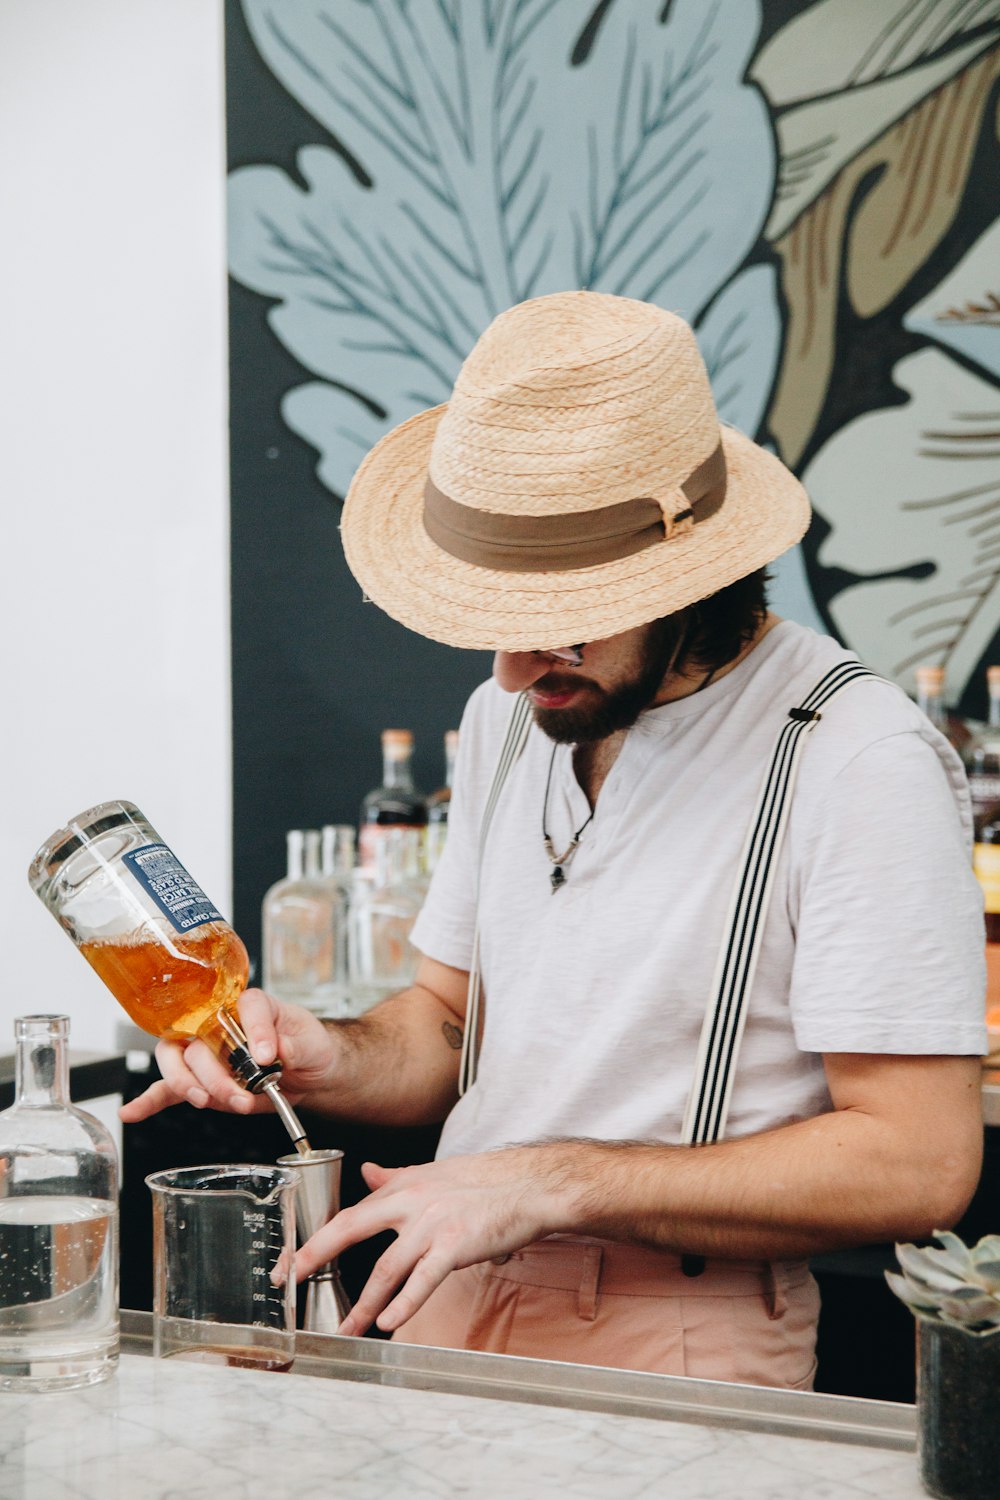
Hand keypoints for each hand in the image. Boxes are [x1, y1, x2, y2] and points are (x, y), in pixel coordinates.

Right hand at [119, 988, 337, 1121]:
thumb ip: (294, 1044)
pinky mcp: (201, 1081)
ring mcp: (206, 1053)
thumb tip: (273, 1050)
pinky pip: (168, 1088)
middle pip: (198, 1038)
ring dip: (190, 1086)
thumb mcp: (312, 1041)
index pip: (245, 1005)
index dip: (254, 1028)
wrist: (309, 1073)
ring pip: (177, 1061)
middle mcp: (221, 1024)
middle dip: (213, 1072)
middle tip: (236, 1094)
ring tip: (210, 1102)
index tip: (267, 1055)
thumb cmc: (308, 1046)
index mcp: (252, 1005)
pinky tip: (132, 1112)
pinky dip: (149, 1101)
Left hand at [296, 1147, 566, 1335]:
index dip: (318, 1238)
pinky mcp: (455, 1244)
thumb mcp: (433, 1173)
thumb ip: (396, 1178)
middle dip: (316, 1256)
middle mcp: (411, 1202)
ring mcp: (432, 1223)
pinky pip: (423, 1279)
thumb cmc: (486, 1182)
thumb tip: (367, 1173)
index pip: (350, 1213)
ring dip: (364, 1303)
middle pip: (351, 1229)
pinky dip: (405, 1302)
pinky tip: (390, 1322)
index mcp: (403, 1186)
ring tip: (347, 1328)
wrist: (528, 1184)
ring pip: (386, 1267)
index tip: (293, 1260)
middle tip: (292, 1281)